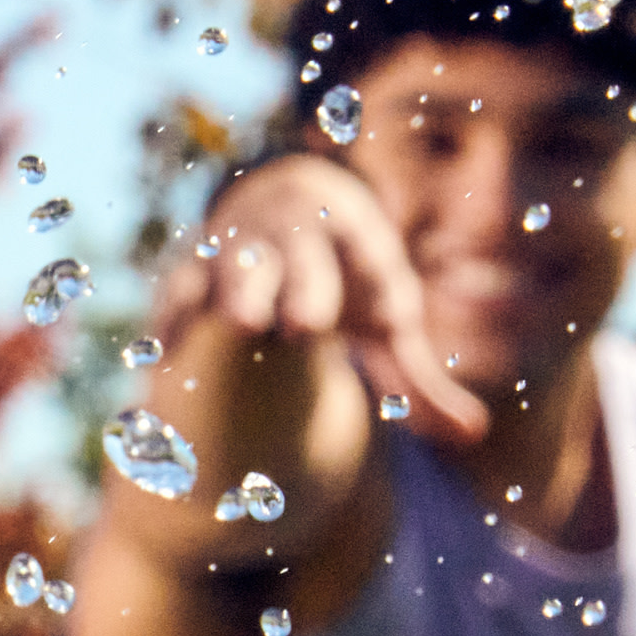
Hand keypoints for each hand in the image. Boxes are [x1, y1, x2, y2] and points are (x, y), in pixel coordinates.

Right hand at [153, 155, 488, 442]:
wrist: (296, 199)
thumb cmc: (351, 279)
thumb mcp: (388, 322)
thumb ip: (419, 381)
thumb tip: (473, 437)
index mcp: (350, 243)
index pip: (348, 261)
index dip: (326, 289)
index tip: (309, 326)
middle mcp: (292, 237)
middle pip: (282, 255)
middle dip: (274, 285)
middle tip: (263, 321)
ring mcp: (240, 248)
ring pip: (224, 263)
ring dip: (218, 292)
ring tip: (209, 329)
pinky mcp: (196, 268)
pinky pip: (179, 287)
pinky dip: (171, 316)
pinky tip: (161, 353)